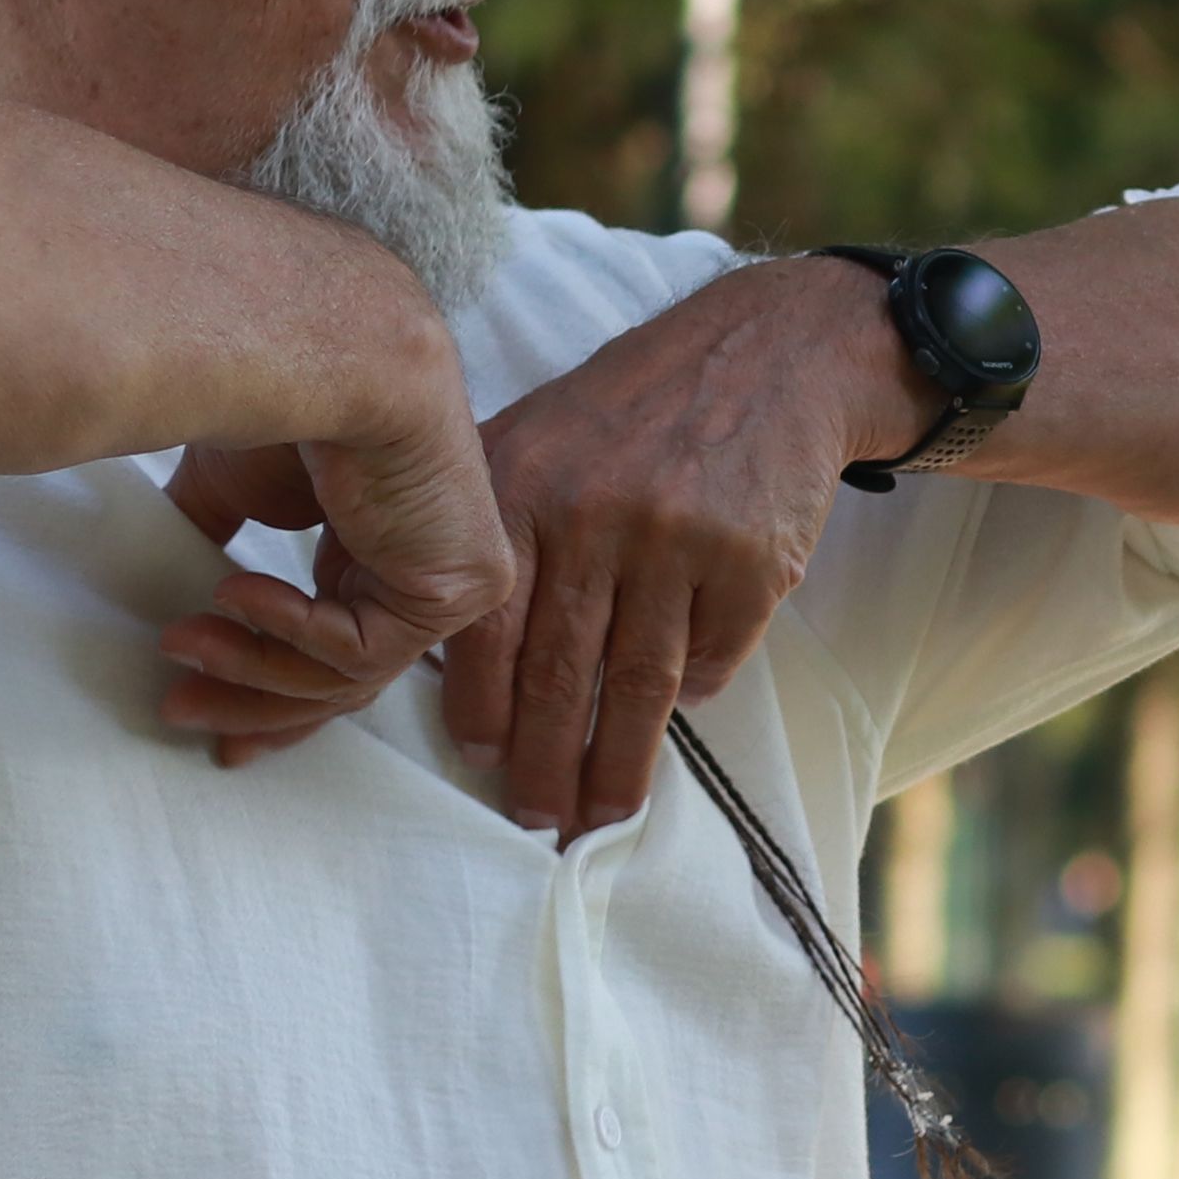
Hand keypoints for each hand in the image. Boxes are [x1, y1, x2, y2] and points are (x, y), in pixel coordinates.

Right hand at [154, 387, 518, 764]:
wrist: (328, 354)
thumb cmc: (286, 398)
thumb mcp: (236, 486)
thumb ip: (218, 535)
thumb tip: (171, 577)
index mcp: (379, 548)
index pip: (333, 648)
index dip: (261, 684)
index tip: (196, 708)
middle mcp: (420, 570)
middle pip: (340, 677)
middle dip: (252, 701)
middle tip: (180, 712)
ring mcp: (449, 582)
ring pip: (348, 676)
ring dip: (251, 668)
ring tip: (181, 641)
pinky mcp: (460, 590)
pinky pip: (362, 651)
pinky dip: (289, 631)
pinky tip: (235, 592)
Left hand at [438, 257, 916, 835]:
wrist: (766, 356)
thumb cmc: (631, 410)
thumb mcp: (534, 433)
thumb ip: (479, 518)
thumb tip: (412, 619)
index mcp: (525, 485)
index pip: (488, 622)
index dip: (480, 702)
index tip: (478, 756)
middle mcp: (595, 515)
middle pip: (560, 671)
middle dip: (543, 761)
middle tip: (534, 822)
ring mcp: (677, 540)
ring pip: (638, 684)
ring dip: (617, 763)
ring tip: (602, 815)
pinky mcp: (750, 561)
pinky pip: (713, 657)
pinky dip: (695, 689)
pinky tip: (678, 715)